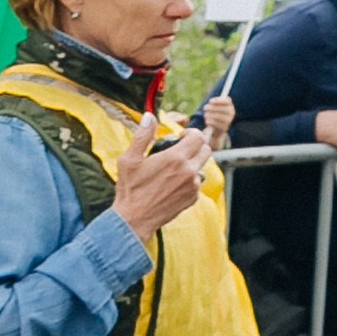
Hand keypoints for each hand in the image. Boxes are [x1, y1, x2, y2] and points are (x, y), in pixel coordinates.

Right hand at [113, 127, 212, 241]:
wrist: (134, 219)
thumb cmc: (130, 189)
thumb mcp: (130, 159)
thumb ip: (143, 136)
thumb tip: (149, 116)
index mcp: (176, 158)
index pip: (198, 136)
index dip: (191, 133)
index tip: (181, 137)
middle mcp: (189, 171)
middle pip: (206, 150)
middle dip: (196, 146)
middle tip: (181, 150)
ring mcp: (193, 186)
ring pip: (202, 167)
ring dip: (193, 164)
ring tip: (175, 168)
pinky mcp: (193, 198)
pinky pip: (198, 183)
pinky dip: (190, 180)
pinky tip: (173, 183)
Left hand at [199, 96, 233, 147]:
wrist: (218, 129)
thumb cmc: (216, 114)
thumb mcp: (216, 107)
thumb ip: (215, 103)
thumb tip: (211, 102)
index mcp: (230, 106)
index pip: (227, 101)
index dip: (218, 100)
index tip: (210, 101)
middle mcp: (231, 113)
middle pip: (222, 108)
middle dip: (212, 108)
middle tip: (204, 108)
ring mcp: (228, 121)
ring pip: (218, 116)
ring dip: (210, 115)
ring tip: (205, 115)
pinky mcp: (224, 128)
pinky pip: (215, 123)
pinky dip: (210, 121)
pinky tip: (207, 121)